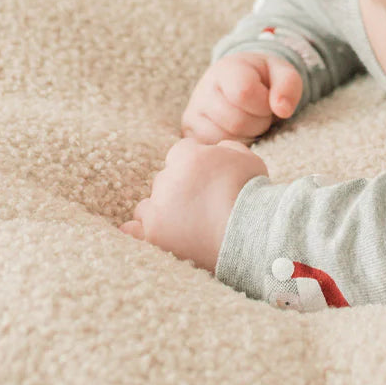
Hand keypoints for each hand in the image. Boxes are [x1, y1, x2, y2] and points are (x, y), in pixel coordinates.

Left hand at [120, 138, 266, 271]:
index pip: (181, 150)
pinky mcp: (153, 237)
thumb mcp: (248, 159)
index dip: (196, 161)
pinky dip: (137, 231)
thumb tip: (216, 149)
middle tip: (202, 201)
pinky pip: (133, 231)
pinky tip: (144, 232)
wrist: (249, 235)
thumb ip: (226, 147)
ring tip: (183, 221)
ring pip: (147, 205)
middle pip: (165, 177)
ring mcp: (157, 211)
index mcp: (189, 158)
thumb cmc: (252, 195)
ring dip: (161, 209)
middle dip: (179, 185)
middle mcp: (167, 181)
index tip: (208, 175)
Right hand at [182, 51, 302, 143]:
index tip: (268, 100)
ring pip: (227, 139)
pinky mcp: (190, 134)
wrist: (240, 83)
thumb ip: (288, 85)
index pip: (244, 93)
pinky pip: (216, 149)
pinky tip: (240, 132)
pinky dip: (235, 146)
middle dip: (259, 122)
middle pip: (237, 121)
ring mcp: (193, 113)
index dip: (264, 103)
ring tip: (251, 120)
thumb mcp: (282, 73)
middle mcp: (204, 90)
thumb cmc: (263, 79)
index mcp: (227, 69)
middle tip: (262, 114)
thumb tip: (283, 110)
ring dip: (249, 135)